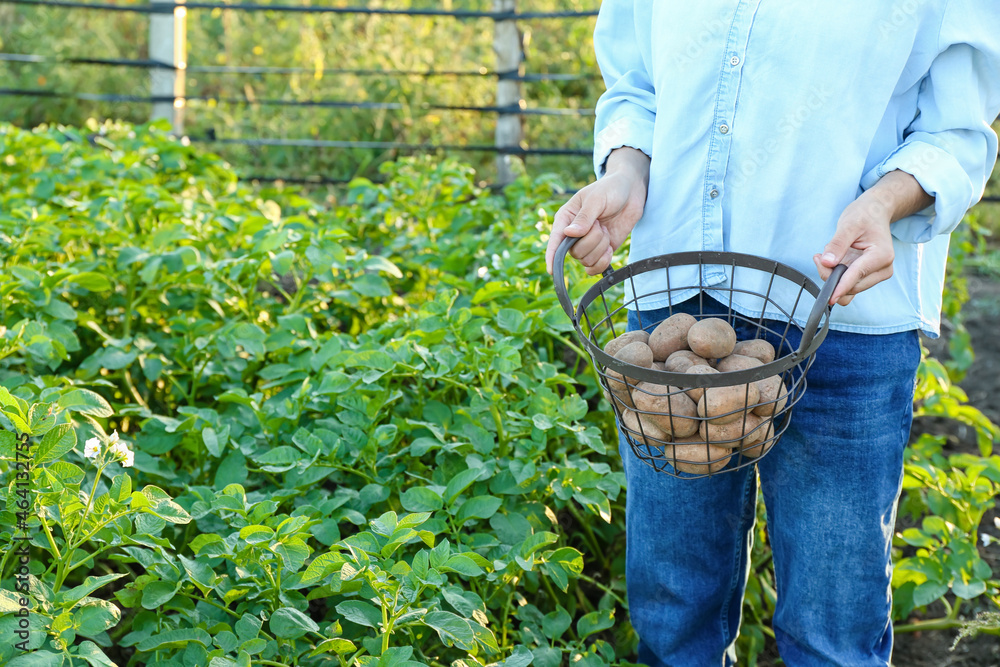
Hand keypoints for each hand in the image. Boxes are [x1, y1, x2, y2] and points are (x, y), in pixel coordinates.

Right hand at [545, 147, 649, 275]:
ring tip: (606, 230)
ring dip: (601, 247)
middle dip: (592, 240)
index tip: (551, 270)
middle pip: (575, 252)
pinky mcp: (600, 250)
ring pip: (587, 260)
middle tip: (601, 224)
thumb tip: (569, 233)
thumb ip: (584, 217)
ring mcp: (587, 244)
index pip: (555, 240)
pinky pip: (595, 268)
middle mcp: (573, 234)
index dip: (551, 256)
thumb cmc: (609, 189)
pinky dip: (603, 262)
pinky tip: (609, 249)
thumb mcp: (596, 199)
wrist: (630, 191)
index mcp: (566, 218)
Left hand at [815, 170, 933, 305]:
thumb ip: (837, 244)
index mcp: (882, 256)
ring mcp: (875, 274)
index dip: (841, 287)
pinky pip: (848, 286)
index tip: (829, 297)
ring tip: (825, 256)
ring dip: (833, 277)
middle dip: (831, 276)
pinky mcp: (867, 276)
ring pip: (849, 289)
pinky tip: (830, 262)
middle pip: (852, 286)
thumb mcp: (849, 224)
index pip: (858, 275)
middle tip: (818, 257)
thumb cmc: (864, 215)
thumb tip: (827, 263)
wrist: (874, 212)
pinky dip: (836, 279)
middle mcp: (883, 269)